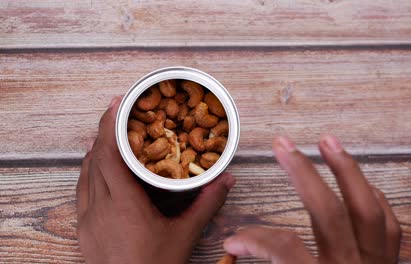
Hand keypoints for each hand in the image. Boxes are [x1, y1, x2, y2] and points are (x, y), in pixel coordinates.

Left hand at [76, 97, 235, 263]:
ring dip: (95, 151)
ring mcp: (87, 220)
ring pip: (84, 174)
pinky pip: (82, 191)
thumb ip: (206, 204)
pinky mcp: (83, 230)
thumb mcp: (185, 236)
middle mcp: (99, 208)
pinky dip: (90, 172)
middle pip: (94, 159)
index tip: (117, 103)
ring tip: (109, 135)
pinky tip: (100, 170)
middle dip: (104, 131)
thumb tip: (226, 179)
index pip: (109, 156)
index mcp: (124, 206)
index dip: (110, 126)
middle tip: (118, 112)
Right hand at [224, 136, 400, 263]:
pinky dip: (374, 198)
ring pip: (367, 209)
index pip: (283, 250)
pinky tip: (360, 182)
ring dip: (347, 171)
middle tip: (283, 146)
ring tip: (328, 141)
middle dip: (302, 174)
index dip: (254, 238)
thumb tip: (234, 247)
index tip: (233, 239)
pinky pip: (389, 225)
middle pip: (328, 212)